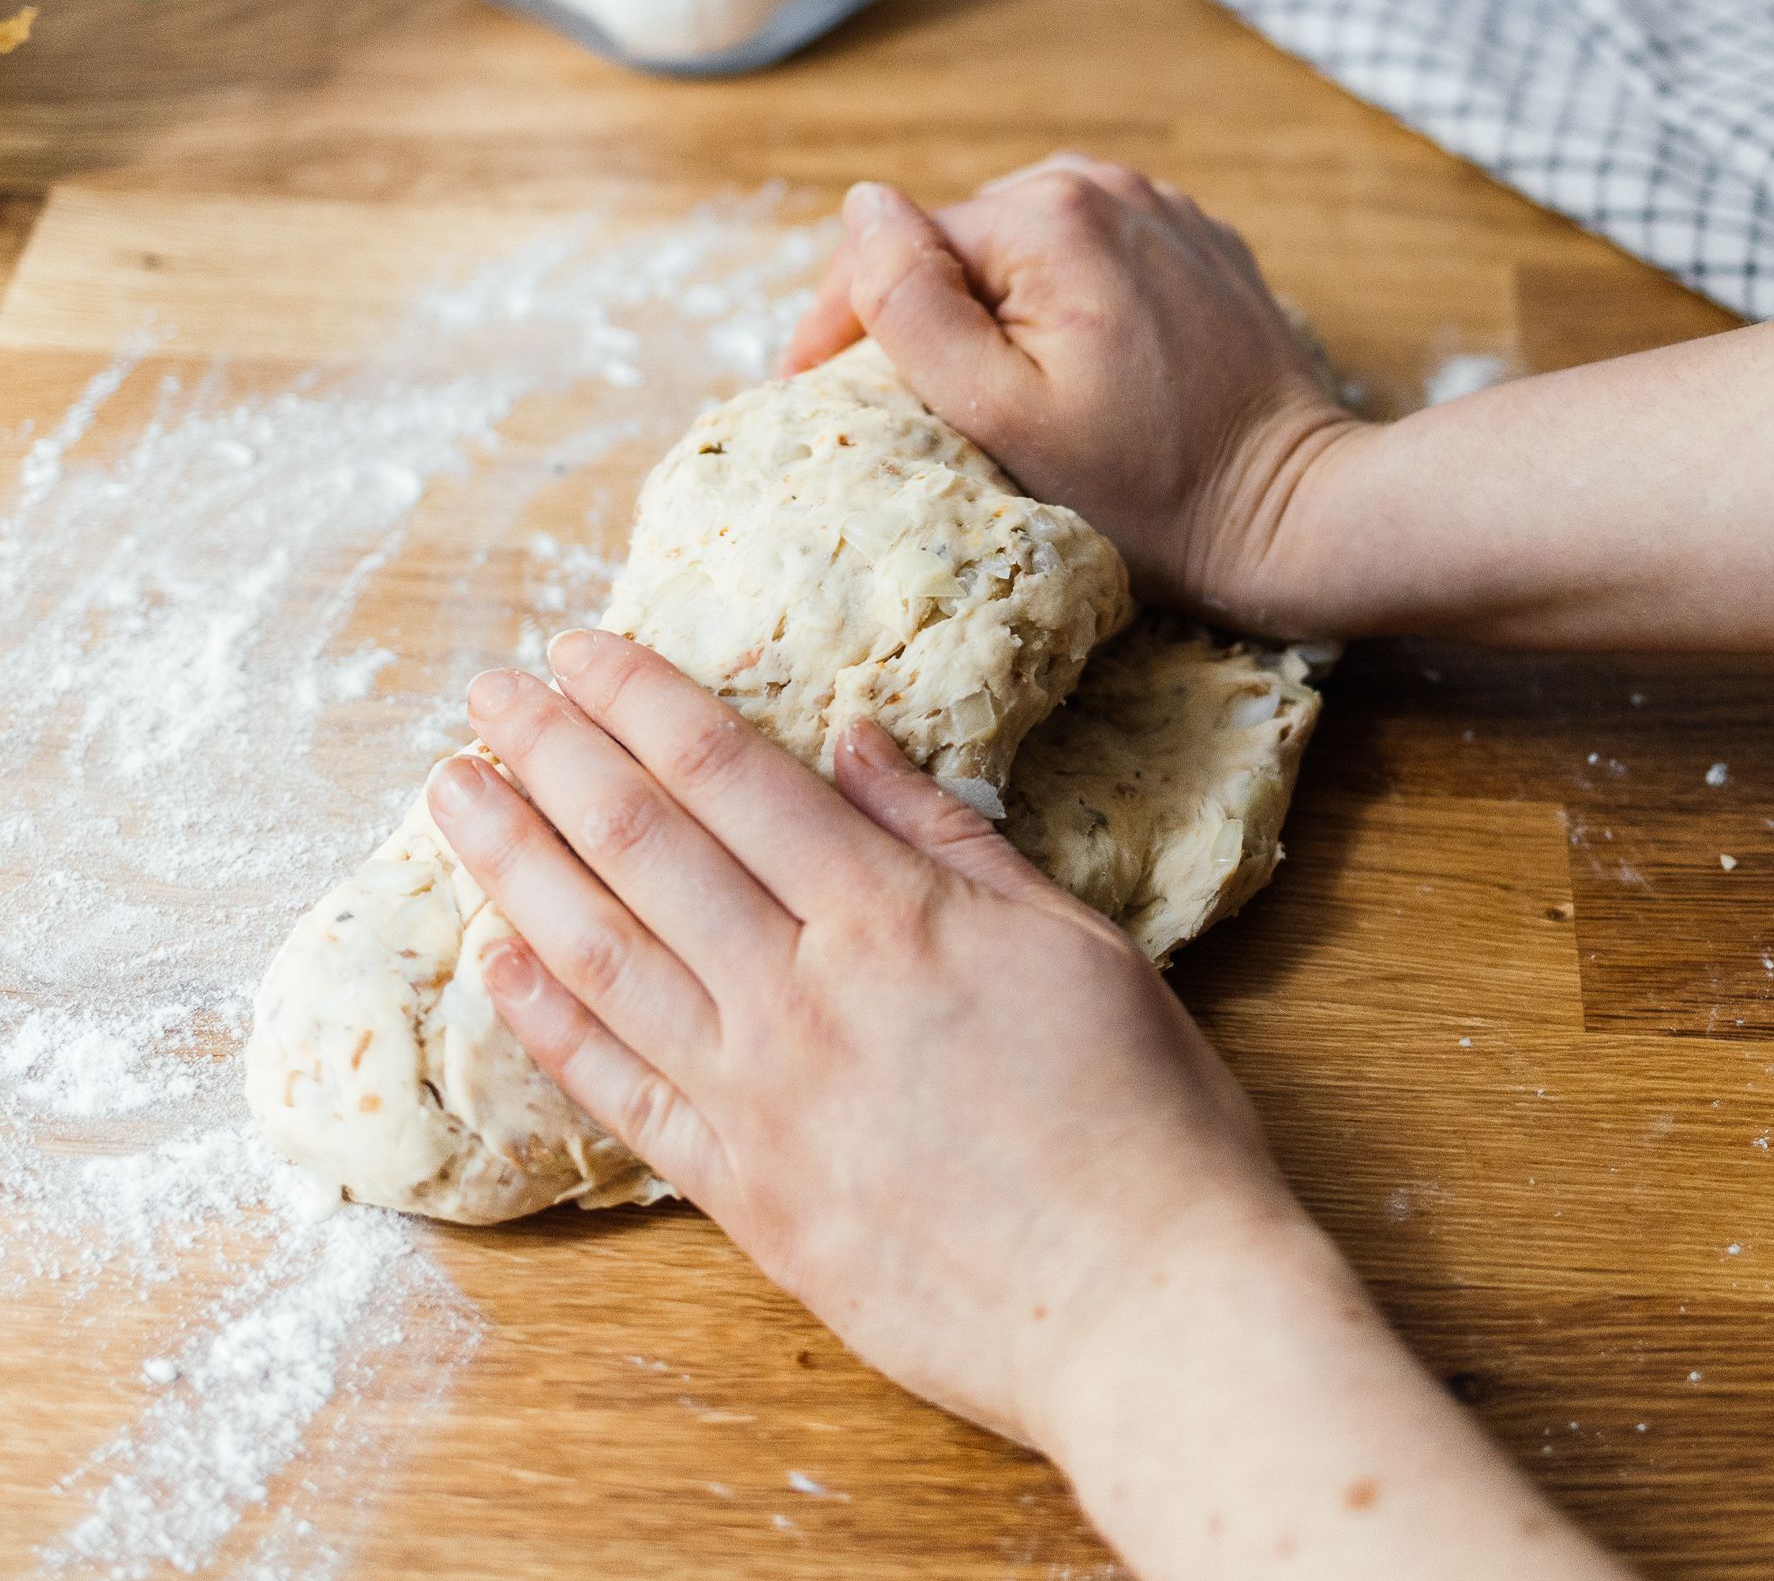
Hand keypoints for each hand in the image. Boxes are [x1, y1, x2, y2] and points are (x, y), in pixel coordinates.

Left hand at [429, 629, 1306, 1446]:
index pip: (732, 777)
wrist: (1138, 1300)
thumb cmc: (1142, 1114)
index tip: (576, 650)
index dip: (642, 703)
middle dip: (554, 756)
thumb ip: (956, 841)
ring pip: (600, 956)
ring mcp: (757, 1099)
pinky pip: (617, 1094)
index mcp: (892, 917)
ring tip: (454, 798)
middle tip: (489, 695)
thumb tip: (856, 743)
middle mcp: (800, 995)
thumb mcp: (1078, 941)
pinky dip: (547, 1022)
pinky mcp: (743, 1196)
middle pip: (644, 847)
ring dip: (516, 864)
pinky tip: (496, 964)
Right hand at [782, 159, 1357, 634]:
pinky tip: (1063, 365)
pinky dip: (1063, 301)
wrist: (1295, 514)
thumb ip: (913, 305)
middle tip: (894, 404)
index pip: (902, 246)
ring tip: (975, 386)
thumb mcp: (999, 412)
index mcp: (1050, 214)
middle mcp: (1110, 187)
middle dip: (921, 310)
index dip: (843, 321)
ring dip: (993, 304)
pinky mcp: (1202, 249)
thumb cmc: (1148, 489)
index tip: (810, 392)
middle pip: (965, 240)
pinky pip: (1097, 258)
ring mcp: (1165, 212)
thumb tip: (865, 205)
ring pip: (1027, 247)